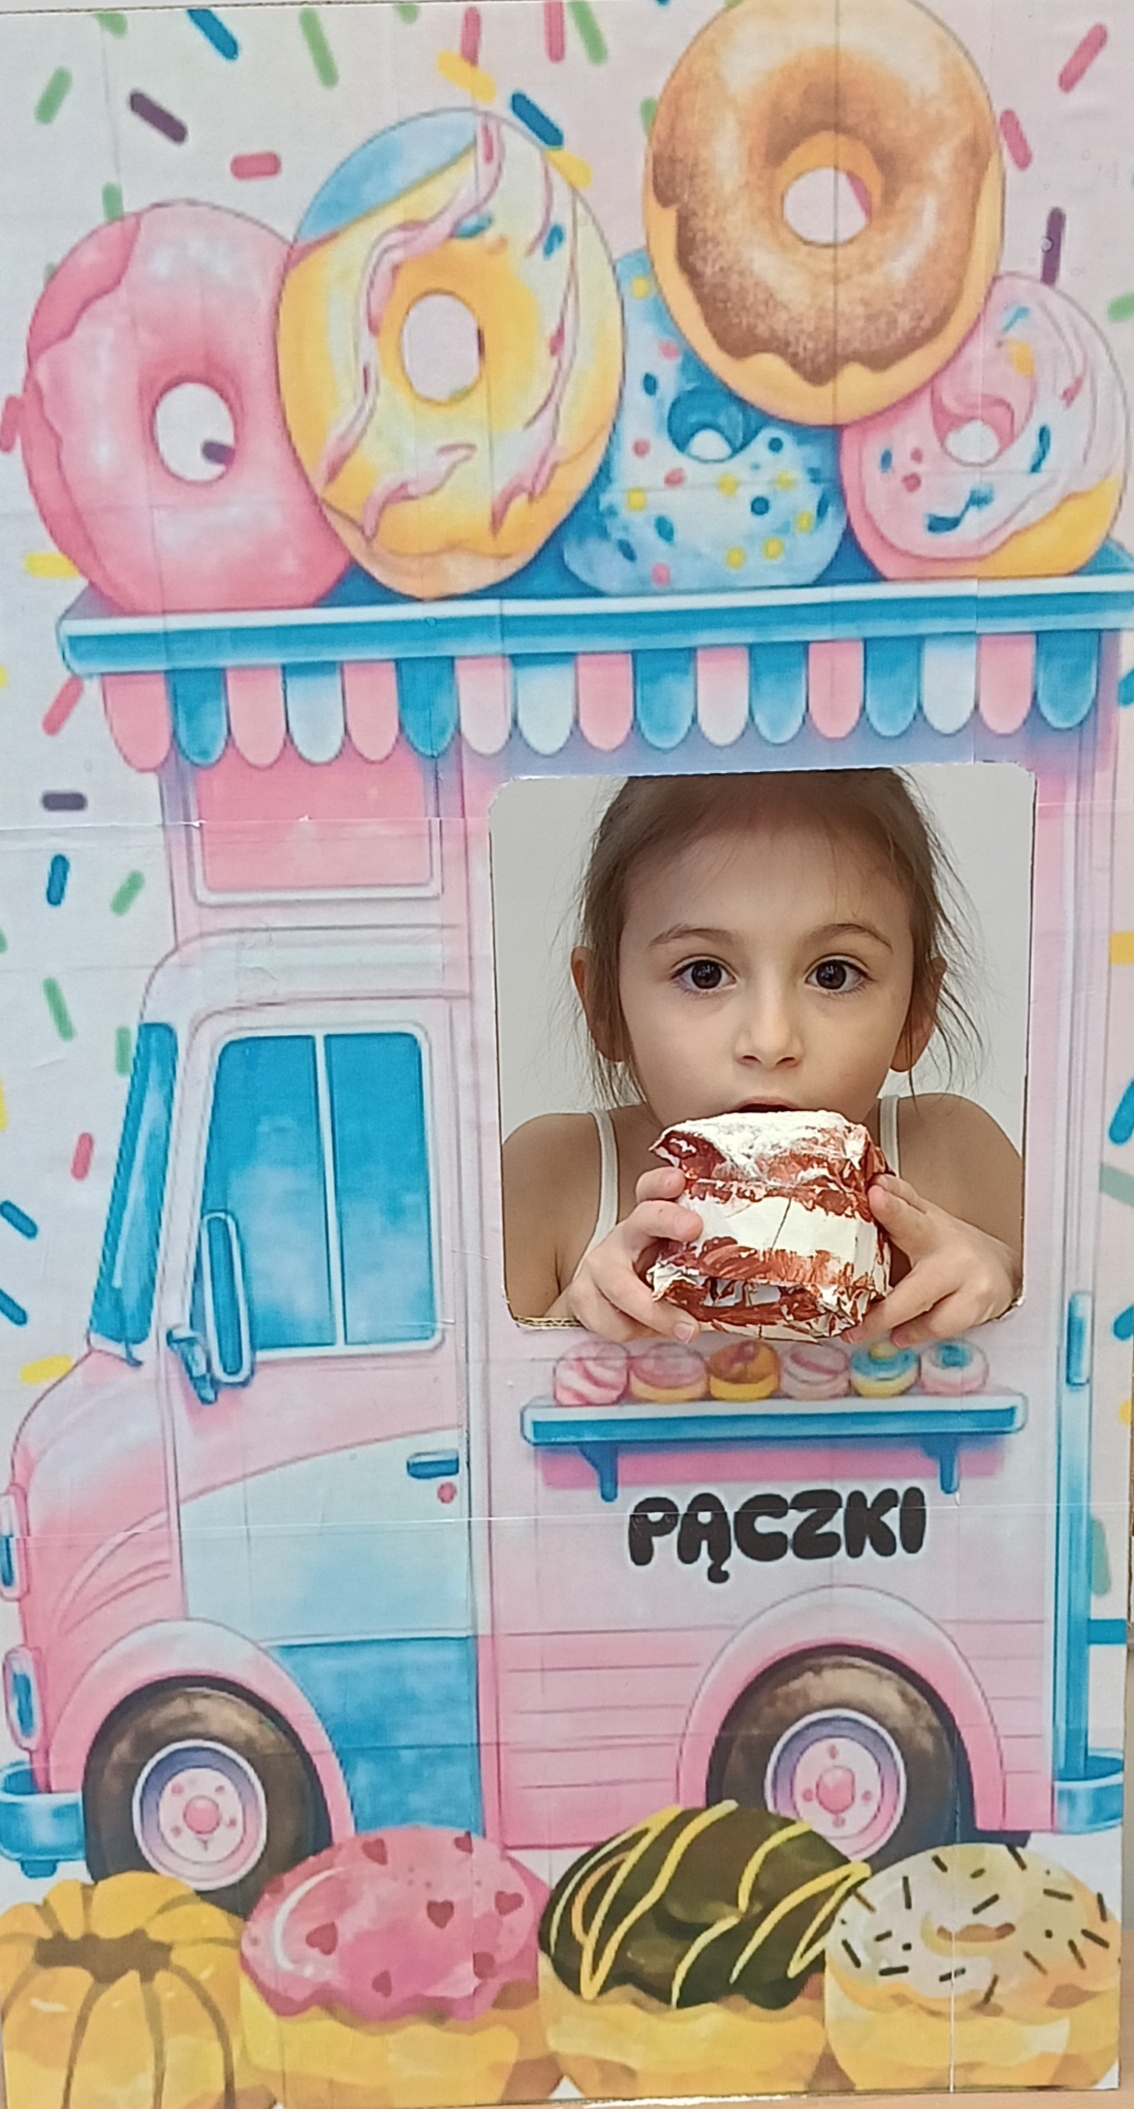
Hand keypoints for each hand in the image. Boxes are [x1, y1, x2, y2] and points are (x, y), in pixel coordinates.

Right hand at [563, 1166, 703, 1341]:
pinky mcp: (583, 1295)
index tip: (678, 1180)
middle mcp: (626, 1235)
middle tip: (694, 1227)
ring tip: (688, 1329)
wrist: (603, 1302)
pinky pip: (610, 1319)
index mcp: (652, 1221)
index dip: (663, 1182)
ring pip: (620, 1282)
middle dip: (667, 1219)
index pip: (653, 1189)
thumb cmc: (655, 1279)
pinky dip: (634, 1332)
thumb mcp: (681, 1263)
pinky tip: (650, 1333)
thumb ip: (708, 1260)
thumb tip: (760, 1271)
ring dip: (655, 1309)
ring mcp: (600, 1265)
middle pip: (642, 1218)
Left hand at [846, 1173, 1019, 1348]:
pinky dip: (917, 1334)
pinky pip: (941, 1328)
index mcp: (931, 1229)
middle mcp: (952, 1256)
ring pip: (929, 1315)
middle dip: (884, 1311)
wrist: (1003, 1269)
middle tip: (854, 1324)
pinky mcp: (978, 1308)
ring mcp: (968, 1285)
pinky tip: (900, 1336)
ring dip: (895, 1327)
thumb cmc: (953, 1246)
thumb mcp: (926, 1219)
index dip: (892, 1206)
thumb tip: (875, 1181)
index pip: (909, 1214)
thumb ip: (901, 1203)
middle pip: (916, 1287)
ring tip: (863, 1333)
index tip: (875, 1196)